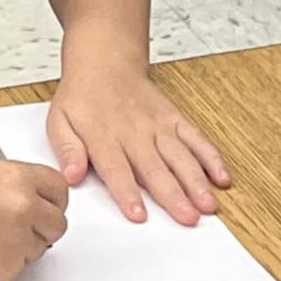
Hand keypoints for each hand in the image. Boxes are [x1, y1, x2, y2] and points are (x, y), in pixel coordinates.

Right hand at [0, 160, 68, 280]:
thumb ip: (19, 184)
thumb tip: (41, 198)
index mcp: (18, 178)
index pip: (60, 190)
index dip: (52, 201)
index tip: (45, 207)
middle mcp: (22, 208)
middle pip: (58, 224)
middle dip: (42, 227)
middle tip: (18, 226)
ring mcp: (17, 240)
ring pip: (38, 249)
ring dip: (20, 246)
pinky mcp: (7, 269)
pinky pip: (19, 268)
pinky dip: (4, 263)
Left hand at [47, 66, 231, 225]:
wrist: (104, 62)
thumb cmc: (82, 97)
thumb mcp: (59, 121)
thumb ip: (66, 150)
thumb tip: (70, 175)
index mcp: (103, 137)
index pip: (116, 169)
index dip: (127, 193)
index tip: (138, 215)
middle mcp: (134, 133)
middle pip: (154, 168)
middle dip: (172, 195)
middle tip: (186, 218)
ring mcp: (157, 126)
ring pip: (180, 156)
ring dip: (195, 181)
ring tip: (208, 205)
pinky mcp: (174, 119)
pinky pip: (195, 138)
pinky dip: (210, 157)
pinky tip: (221, 177)